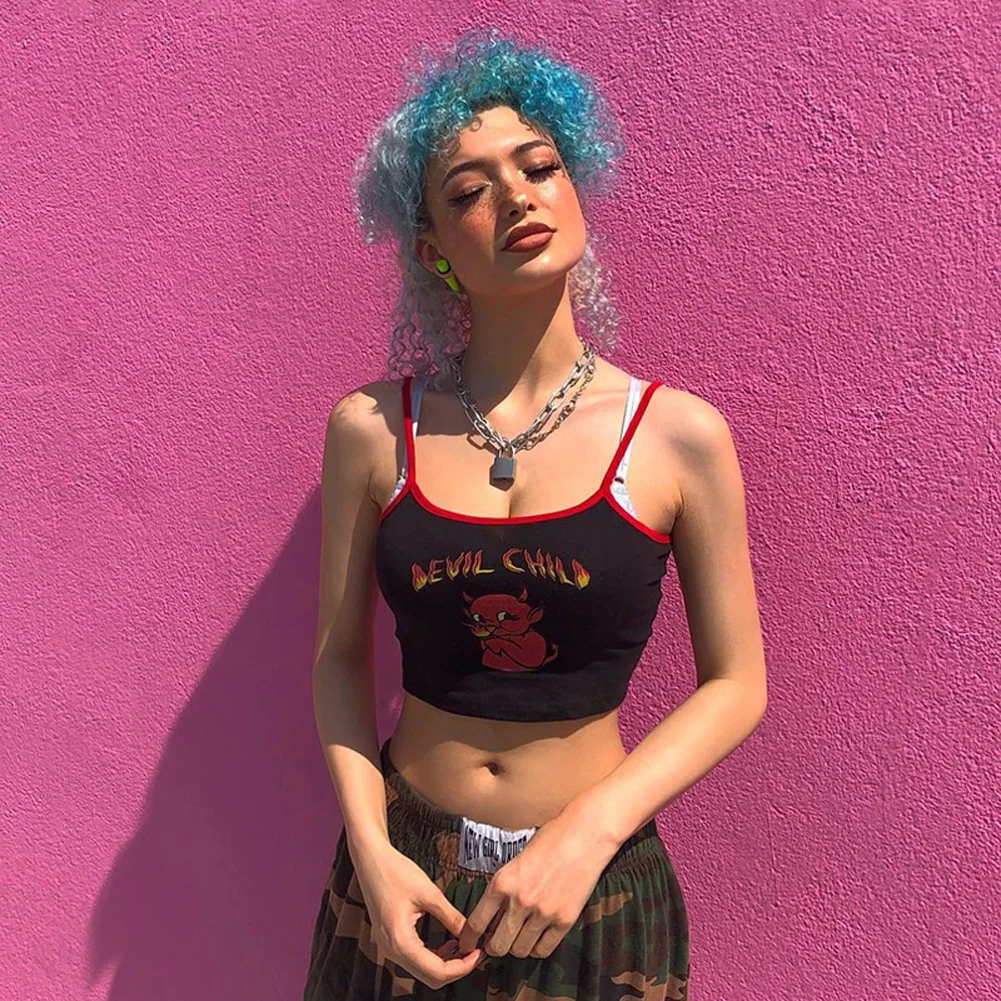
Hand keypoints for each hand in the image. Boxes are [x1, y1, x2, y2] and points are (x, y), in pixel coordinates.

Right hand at [352, 839, 483, 988]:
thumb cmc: (395, 871)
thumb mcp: (429, 893)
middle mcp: (391, 950)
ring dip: (445, 964)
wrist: (371, 860)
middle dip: (455, 969)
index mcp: (400, 941)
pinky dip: (433, 956)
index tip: (478, 955)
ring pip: (422, 971)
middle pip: (429, 978)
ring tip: (464, 948)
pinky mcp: (390, 940)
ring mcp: (389, 947)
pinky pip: (415, 959)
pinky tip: (447, 944)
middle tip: (474, 954)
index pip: (436, 971)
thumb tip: (471, 933)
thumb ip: (451, 917)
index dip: (461, 967)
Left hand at [456, 814, 618, 960]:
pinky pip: (543, 950)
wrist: (584, 835)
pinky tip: (538, 937)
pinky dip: (537, 948)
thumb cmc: (551, 840)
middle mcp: (520, 900)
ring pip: (519, 951)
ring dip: (517, 947)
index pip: (476, 923)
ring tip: (520, 936)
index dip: (468, 939)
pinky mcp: (564, 920)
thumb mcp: (517, 859)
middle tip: (496, 942)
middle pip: (497, 945)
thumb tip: (493, 915)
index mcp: (503, 882)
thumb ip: (504, 887)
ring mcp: (543, 913)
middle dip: (494, 946)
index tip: (467, 945)